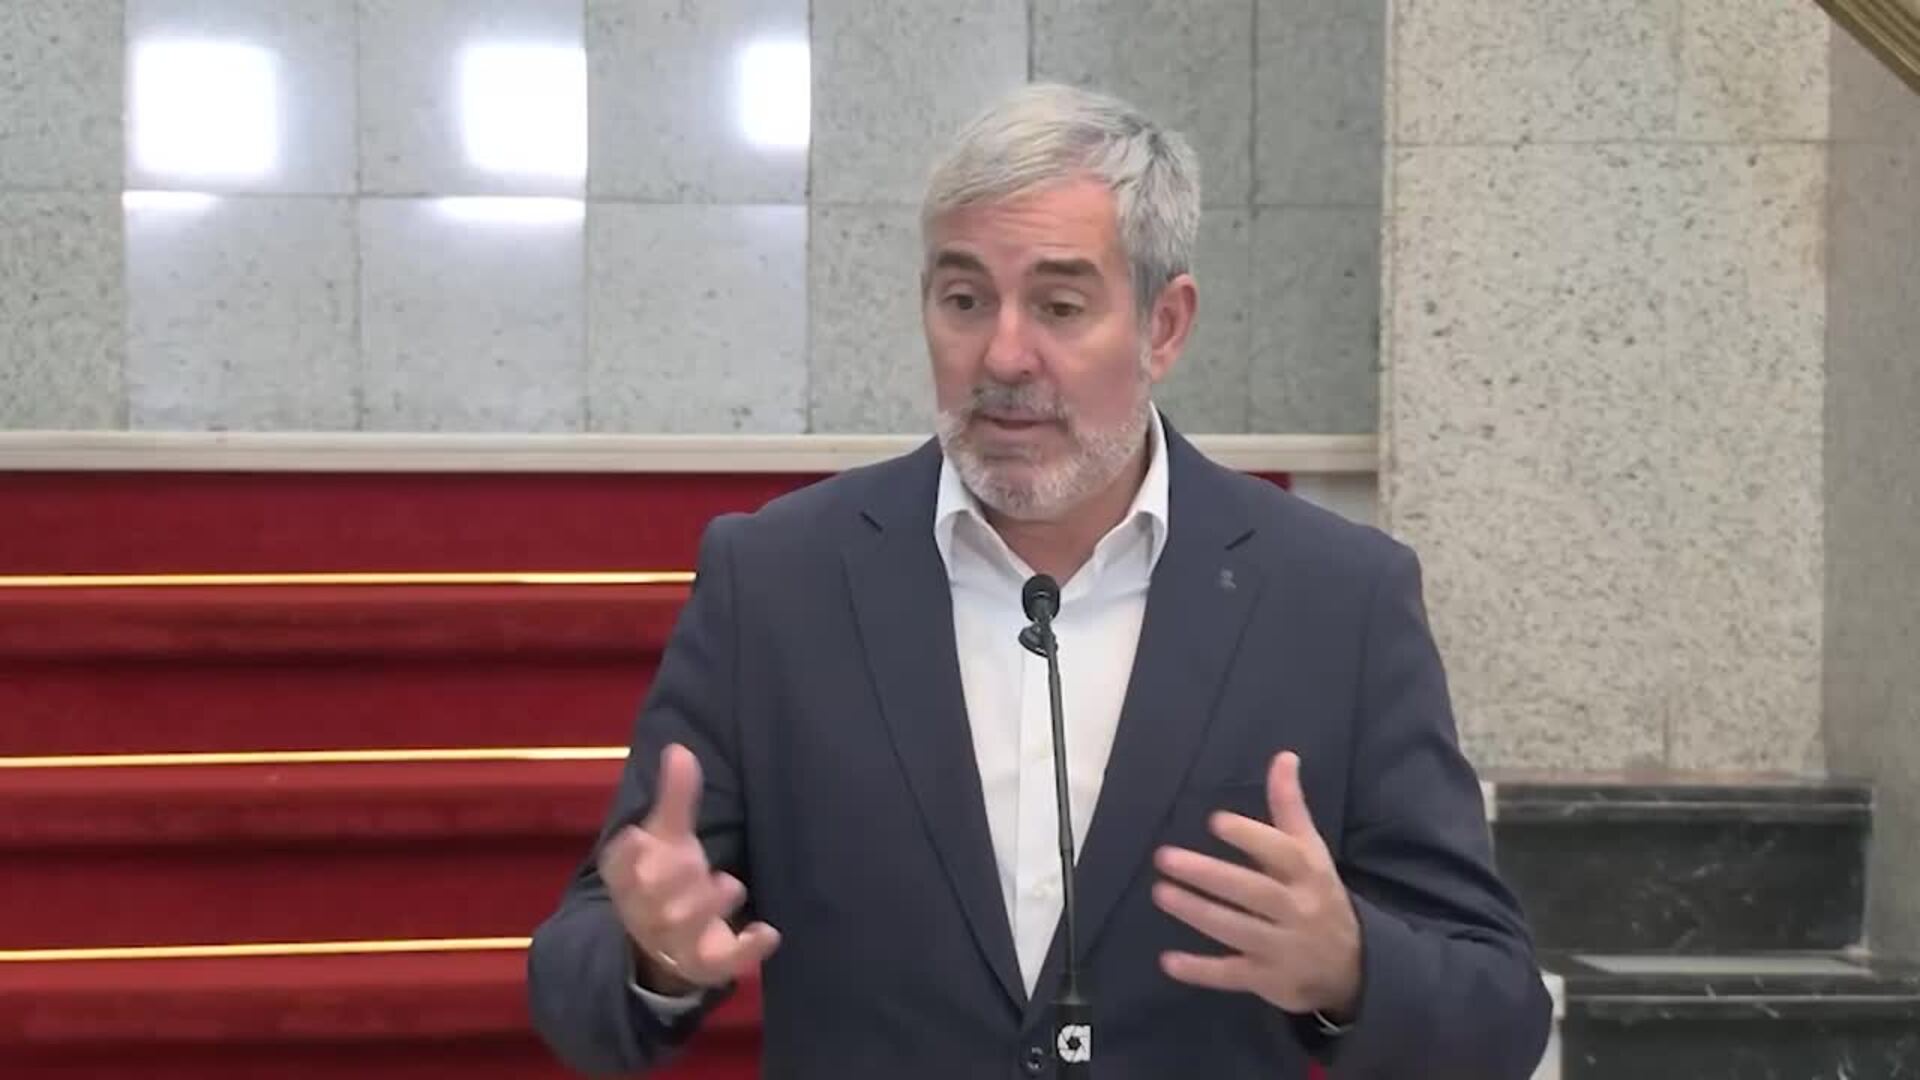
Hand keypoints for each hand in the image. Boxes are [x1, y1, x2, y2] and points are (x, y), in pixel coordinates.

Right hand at [598, 744, 780, 991]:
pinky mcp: (704, 964)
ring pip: (683, 929)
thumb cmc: (663, 874)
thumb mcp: (667, 834)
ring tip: (730, 885)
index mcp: (627, 875)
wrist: (663, 941)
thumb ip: (674, 796)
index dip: (628, 854)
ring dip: (707, 906)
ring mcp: (673, 942)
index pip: (620, 866)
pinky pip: (722, 963)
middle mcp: (644, 912)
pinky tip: (768, 933)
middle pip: (654, 898)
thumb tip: (679, 749)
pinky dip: (746, 951)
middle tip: (693, 861)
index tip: (640, 836)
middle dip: (675, 878)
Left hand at [1152, 751, 1361, 1018]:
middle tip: (1165, 857)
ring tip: (1161, 892)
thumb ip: (1291, 807)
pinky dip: (1201, 971)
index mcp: (1309, 874)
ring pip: (1237, 929)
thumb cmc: (1319, 896)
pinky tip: (1169, 961)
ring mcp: (1283, 948)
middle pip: (1252, 891)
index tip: (1215, 821)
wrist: (1354, 968)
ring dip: (1197, 912)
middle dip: (1209, 875)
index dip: (1250, 837)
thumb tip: (1284, 756)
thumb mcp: (1312, 852)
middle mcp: (1298, 909)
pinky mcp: (1269, 980)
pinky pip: (1232, 975)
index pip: (1281, 852)